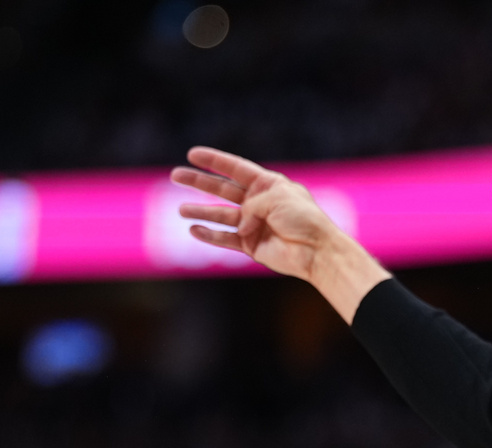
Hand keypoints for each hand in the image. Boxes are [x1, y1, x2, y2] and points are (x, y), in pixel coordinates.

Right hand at [171, 146, 335, 281]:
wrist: (316, 251)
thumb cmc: (303, 219)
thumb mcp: (275, 199)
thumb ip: (250, 205)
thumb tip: (239, 223)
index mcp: (268, 185)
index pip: (236, 169)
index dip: (215, 160)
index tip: (192, 153)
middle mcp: (259, 203)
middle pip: (223, 189)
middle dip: (199, 182)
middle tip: (175, 176)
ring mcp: (254, 224)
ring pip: (221, 215)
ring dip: (201, 212)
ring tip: (181, 210)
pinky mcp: (251, 246)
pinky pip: (226, 239)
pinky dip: (210, 235)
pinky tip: (194, 230)